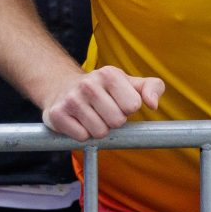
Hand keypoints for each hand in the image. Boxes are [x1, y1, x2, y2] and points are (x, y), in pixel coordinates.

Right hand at [42, 66, 160, 139]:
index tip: (117, 102)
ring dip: (98, 129)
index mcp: (109, 74)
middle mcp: (88, 84)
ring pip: (100, 131)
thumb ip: (153, 87)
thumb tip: (153, 104)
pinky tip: (78, 121)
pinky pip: (82, 137)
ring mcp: (71, 99)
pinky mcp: (57, 114)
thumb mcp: (130, 83)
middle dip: (113, 121)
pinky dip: (83, 134)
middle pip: (117, 121)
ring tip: (91, 116)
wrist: (62, 88)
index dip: (127, 109)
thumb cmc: (103, 89)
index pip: (133, 105)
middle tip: (103, 111)